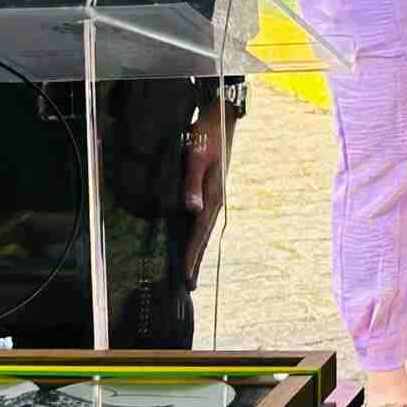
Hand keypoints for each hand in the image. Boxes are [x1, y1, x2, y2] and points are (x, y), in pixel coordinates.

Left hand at [179, 103, 238, 290]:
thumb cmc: (206, 136)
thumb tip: (192, 209)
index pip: (199, 233)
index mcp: (214, 196)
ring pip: (202, 230)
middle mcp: (215, 200)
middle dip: (195, 260)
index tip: (186, 276)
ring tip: (190, 271)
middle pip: (203, 237)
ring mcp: (213, 196)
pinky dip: (195, 235)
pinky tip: (191, 240)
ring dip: (196, 250)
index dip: (192, 255)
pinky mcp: (209, 191)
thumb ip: (192, 184)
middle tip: (189, 286)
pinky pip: (200, 220)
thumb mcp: (196, 158)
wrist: (220, 120)